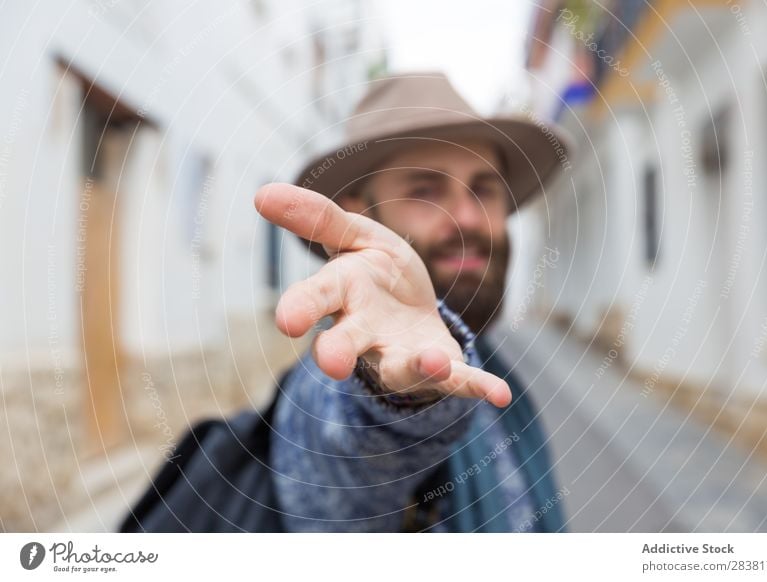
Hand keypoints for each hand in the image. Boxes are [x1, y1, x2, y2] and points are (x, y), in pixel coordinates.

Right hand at [254, 183, 510, 407]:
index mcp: (343, 292)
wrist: (411, 309)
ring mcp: (401, 353)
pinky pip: (457, 379)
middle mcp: (365, 330)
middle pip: (348, 342)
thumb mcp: (355, 236)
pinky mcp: (439, 366)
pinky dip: (475, 386)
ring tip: (434, 359)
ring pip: (403, 366)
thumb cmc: (376, 272)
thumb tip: (262, 193)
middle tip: (331, 363)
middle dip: (339, 352)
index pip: (316, 296)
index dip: (302, 307)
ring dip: (418, 365)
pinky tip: (498, 393)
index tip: (288, 320)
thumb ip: (318, 218)